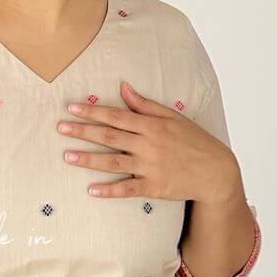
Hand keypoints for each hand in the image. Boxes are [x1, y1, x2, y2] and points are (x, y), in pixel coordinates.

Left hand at [57, 79, 241, 203]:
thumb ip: (145, 104)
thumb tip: (123, 87)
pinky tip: (91, 190)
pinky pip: (127, 188)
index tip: (72, 108)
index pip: (116, 116)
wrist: (215, 171)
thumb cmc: (194, 141)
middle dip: (83, 131)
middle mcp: (149, 144)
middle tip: (61, 128)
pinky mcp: (154, 187)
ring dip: (89, 159)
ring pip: (113, 162)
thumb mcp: (173, 117)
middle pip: (110, 136)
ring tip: (67, 156)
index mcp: (152, 125)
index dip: (93, 112)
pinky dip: (109, 189)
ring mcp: (150, 167)